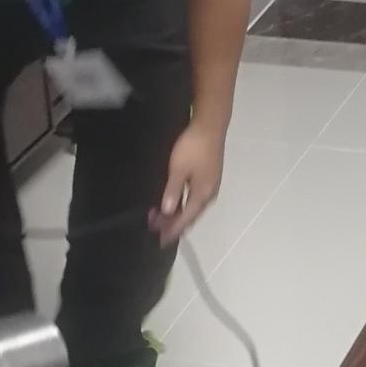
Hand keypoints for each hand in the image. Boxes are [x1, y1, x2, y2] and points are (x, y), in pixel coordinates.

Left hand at [154, 123, 225, 246]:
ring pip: (192, 207)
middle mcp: (209, 194)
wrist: (210, 126)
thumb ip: (173, 191)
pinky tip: (174, 202)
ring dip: (177, 214)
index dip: (172, 230)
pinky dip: (183, 204)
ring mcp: (210, 186)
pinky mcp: (209, 178)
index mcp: (202, 195)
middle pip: (190, 216)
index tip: (160, 240)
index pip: (186, 219)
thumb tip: (168, 212)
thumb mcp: (178, 169)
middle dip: (173, 224)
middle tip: (155, 228)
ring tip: (160, 217)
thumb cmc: (193, 147)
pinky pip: (194, 199)